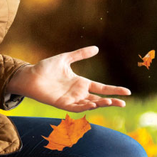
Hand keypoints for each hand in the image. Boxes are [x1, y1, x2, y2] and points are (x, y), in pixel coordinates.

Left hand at [6, 45, 128, 111]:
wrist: (29, 75)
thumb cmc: (45, 68)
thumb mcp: (65, 58)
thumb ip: (80, 54)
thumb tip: (96, 48)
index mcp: (81, 83)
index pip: (102, 88)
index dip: (114, 90)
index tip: (127, 91)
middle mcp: (78, 93)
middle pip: (99, 98)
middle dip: (111, 101)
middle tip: (123, 102)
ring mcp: (71, 99)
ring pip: (89, 104)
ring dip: (99, 104)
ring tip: (110, 101)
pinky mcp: (62, 104)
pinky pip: (76, 108)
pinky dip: (84, 107)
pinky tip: (93, 104)